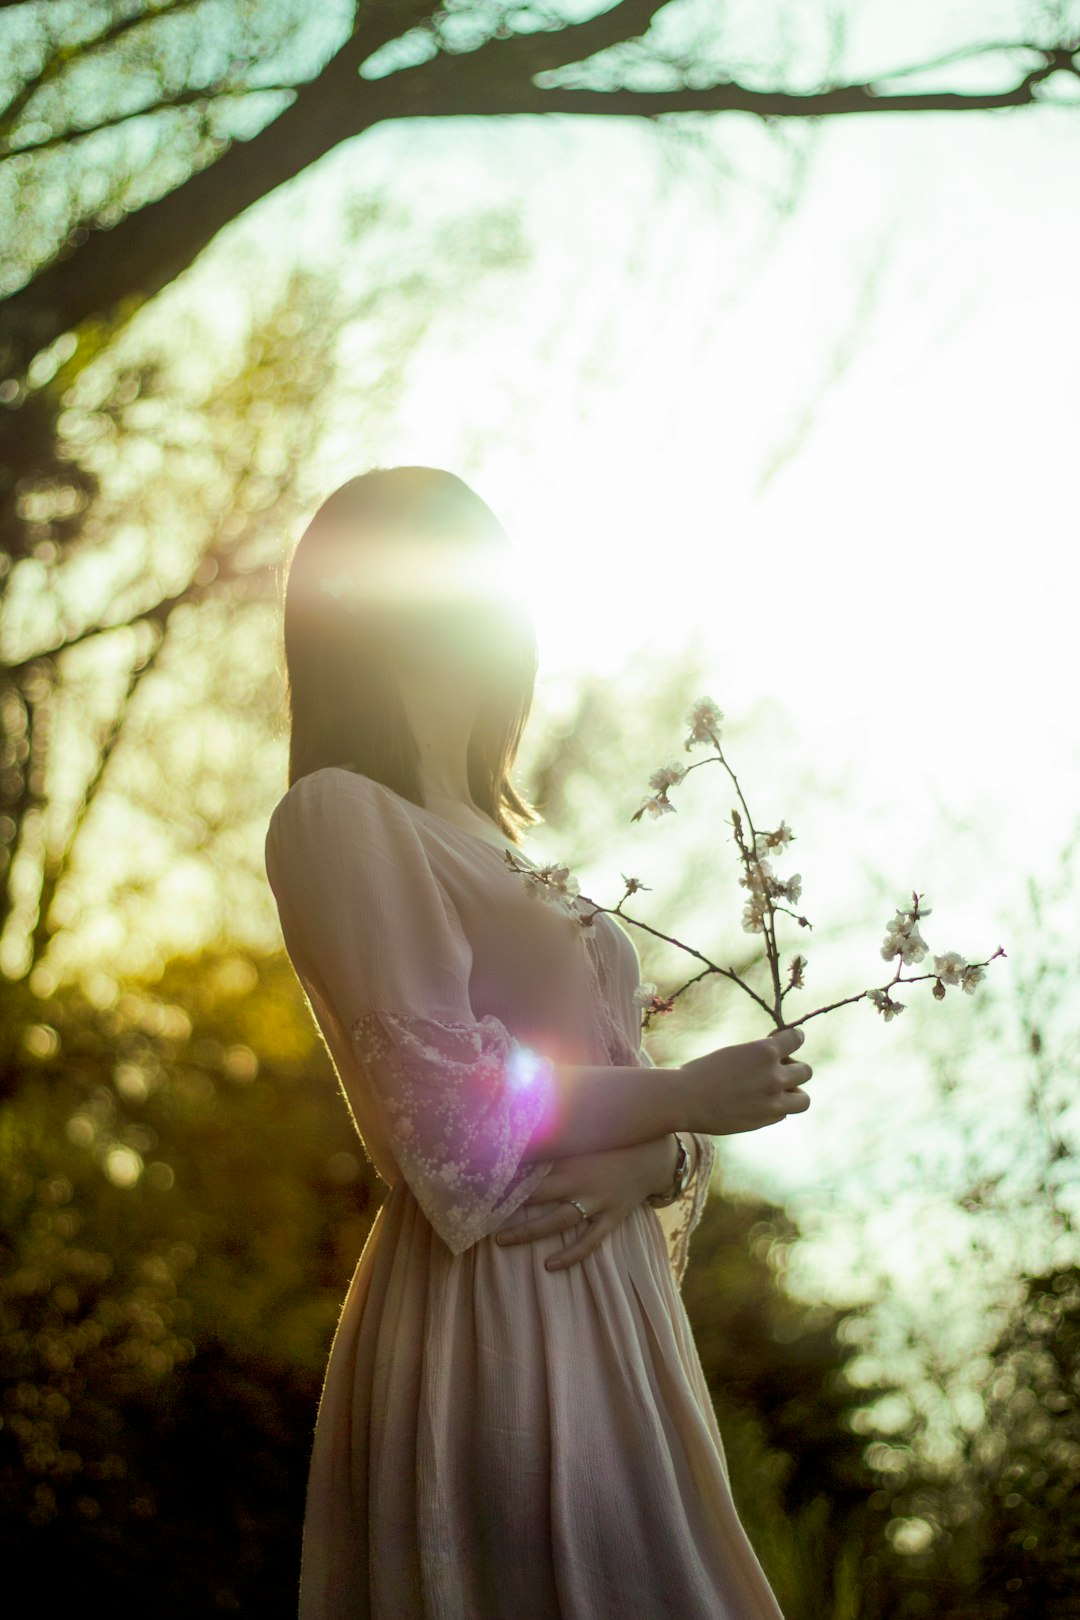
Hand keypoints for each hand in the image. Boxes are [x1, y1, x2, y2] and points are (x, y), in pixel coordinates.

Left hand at [494, 1138, 675, 1270]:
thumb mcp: (589, 1124)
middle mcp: (581, 1179)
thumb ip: (560, 1122)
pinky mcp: (612, 1217)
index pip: (532, 1161)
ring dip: (528, 1232)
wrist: (657, 1154)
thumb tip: (529, 1100)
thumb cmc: (617, 1136)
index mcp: (573, 1153)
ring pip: (557, 1221)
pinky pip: (589, 1241)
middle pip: (537, 1194)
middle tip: (479, 1212)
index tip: (478, 1173)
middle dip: (508, 1203)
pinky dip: (570, 1254)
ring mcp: (598, 1201)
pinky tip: (549, 1266)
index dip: (506, 1168)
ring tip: (501, 1241)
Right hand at [681, 1024, 811, 1134]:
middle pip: (806, 1071)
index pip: (797, 1038)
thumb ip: (761, 1057)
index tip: (788, 1041)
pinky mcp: (766, 1120)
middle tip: (775, 1071)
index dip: (793, 1039)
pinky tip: (756, 1105)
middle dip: (793, 1069)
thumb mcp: (735, 1053)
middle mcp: (774, 1075)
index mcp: (765, 1051)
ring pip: (803, 1099)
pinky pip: (783, 1113)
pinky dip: (776, 1108)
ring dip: (794, 1093)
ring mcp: (772, 1101)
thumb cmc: (703, 1071)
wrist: (685, 1100)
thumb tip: (781, 1061)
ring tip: (776, 1092)